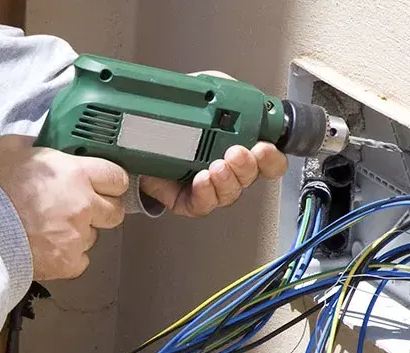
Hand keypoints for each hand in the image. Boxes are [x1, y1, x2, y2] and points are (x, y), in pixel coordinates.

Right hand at [0, 135, 126, 280]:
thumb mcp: (8, 149)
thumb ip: (33, 144)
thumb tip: (40, 146)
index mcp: (76, 173)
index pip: (117, 177)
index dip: (110, 182)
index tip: (100, 185)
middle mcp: (84, 205)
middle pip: (115, 211)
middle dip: (101, 210)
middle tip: (78, 210)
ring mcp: (78, 236)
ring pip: (93, 237)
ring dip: (78, 234)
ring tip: (51, 232)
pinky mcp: (68, 263)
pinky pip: (79, 261)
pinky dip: (67, 258)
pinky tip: (48, 250)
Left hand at [139, 70, 288, 217]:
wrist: (138, 137)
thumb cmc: (175, 118)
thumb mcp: (204, 94)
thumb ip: (225, 92)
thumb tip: (237, 94)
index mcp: (238, 148)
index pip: (268, 161)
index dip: (271, 158)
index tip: (264, 147)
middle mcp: (227, 171)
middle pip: (250, 178)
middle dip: (247, 166)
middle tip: (236, 152)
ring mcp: (208, 188)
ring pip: (229, 193)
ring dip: (227, 180)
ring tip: (217, 166)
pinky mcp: (186, 201)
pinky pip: (201, 204)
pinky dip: (205, 193)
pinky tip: (202, 180)